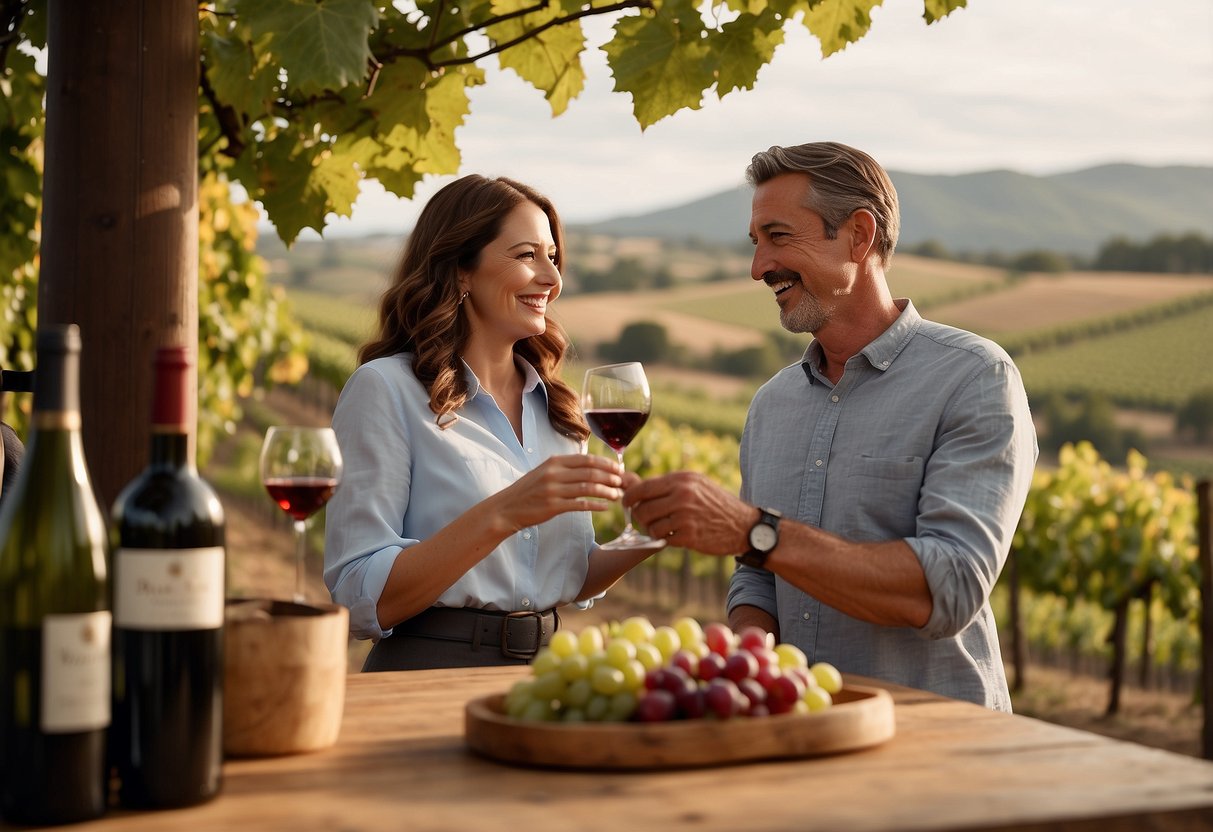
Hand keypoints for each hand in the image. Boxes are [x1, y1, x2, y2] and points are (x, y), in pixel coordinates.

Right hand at [494, 454, 622, 530]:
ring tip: (617, 495)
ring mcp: (553, 490)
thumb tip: (589, 467)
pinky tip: (605, 507)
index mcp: (554, 462)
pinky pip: (579, 505)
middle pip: (590, 473)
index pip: (586, 460)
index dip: (605, 464)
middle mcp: (554, 473)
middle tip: (622, 482)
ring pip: (587, 488)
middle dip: (610, 477)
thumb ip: (564, 468)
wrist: (506, 508)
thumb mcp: (544, 472)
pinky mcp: (552, 506)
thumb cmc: (528, 491)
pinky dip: (595, 505)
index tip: (618, 469)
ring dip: (606, 492)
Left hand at [623, 471, 752, 554]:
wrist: (744, 526)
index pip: (643, 488)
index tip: (626, 504)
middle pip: (642, 509)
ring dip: (653, 530)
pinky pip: (662, 539)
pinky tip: (677, 536)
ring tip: (664, 528)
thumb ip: (664, 485)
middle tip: (647, 520)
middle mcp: (682, 495)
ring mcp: (685, 516)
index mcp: (682, 479)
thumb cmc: (715, 504)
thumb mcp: (694, 485)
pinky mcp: (689, 536)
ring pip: (650, 526)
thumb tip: (628, 481)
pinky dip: (666, 539)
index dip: (628, 497)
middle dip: (639, 517)